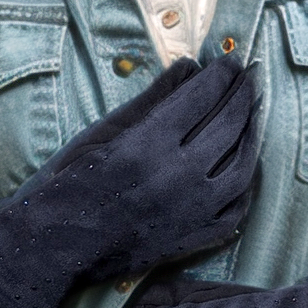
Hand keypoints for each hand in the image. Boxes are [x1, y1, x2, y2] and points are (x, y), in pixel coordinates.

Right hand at [0, 56, 260, 307]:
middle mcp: (176, 179)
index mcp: (148, 147)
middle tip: (250, 73)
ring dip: (253, 133)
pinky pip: (236, 208)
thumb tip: (190, 67)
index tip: (230, 59)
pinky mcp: (193, 239)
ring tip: (255, 111)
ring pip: (242, 167)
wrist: (53, 248)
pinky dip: (246, 181)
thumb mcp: (103, 132)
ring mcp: (190, 213)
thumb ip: (152, 99)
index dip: (220, 75)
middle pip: (227, 126)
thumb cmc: (69, 181)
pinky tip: (246, 161)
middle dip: (243, 93)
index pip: (201, 98)